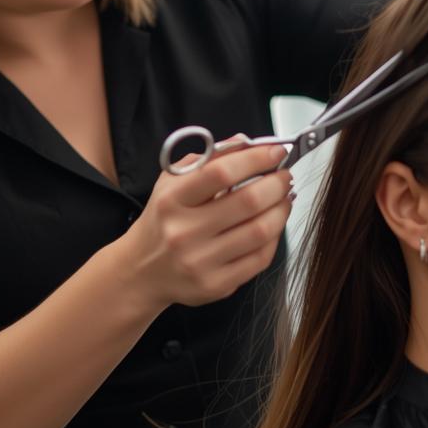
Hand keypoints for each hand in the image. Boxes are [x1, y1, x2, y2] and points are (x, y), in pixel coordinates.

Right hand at [121, 142, 292, 310]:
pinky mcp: (216, 284)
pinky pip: (260, 258)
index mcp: (172, 199)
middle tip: (285, 177)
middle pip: (247, 202)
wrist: (142, 271)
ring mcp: (200, 261)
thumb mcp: (172, 182)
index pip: (221, 172)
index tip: (276, 152)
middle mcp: (184, 231)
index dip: (256, 159)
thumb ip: (209, 159)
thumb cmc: (163, 219)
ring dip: (281, 210)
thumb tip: (247, 143)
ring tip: (285, 198)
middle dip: (276, 184)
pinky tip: (273, 225)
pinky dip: (274, 237)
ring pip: (260, 231)